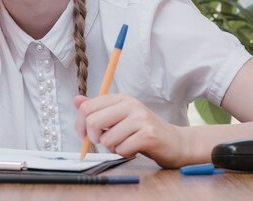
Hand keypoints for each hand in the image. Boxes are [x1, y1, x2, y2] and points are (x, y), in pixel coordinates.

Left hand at [74, 94, 188, 167]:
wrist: (176, 142)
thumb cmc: (144, 131)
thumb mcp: (120, 116)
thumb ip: (98, 109)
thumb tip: (76, 100)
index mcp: (121, 98)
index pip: (88, 107)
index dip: (80, 124)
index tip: (84, 135)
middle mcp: (131, 105)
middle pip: (93, 121)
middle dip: (93, 138)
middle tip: (102, 142)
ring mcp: (140, 119)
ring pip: (107, 139)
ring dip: (112, 147)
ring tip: (125, 143)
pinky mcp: (148, 135)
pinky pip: (121, 149)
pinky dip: (124, 153)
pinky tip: (134, 148)